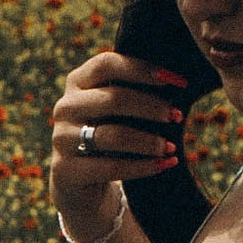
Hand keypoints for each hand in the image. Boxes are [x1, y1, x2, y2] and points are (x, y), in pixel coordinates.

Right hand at [49, 50, 189, 237]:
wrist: (78, 179)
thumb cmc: (107, 133)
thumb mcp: (114, 108)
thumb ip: (133, 90)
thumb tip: (178, 82)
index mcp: (77, 82)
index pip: (107, 64)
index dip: (144, 70)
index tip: (179, 82)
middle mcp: (65, 106)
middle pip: (113, 98)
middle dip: (151, 107)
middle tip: (177, 116)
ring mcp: (62, 138)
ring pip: (113, 135)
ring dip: (148, 141)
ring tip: (171, 147)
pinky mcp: (65, 170)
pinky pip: (111, 167)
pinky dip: (142, 166)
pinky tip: (163, 165)